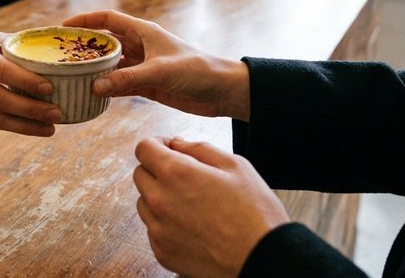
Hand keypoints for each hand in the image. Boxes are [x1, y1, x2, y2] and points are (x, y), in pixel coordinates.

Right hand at [0, 32, 60, 136]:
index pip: (1, 70)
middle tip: (57, 113)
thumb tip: (50, 49)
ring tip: (51, 128)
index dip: (25, 81)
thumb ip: (13, 44)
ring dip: (26, 125)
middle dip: (31, 109)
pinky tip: (34, 128)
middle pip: (0, 98)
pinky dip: (14, 127)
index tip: (49, 88)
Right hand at [62, 10, 249, 119]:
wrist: (222, 91)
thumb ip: (128, 79)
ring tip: (70, 77)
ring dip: (94, 71)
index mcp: (144, 32)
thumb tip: (95, 86)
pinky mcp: (147, 85)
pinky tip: (92, 95)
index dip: (85, 21)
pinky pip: (120, 85)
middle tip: (60, 56)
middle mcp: (141, 46)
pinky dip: (106, 89)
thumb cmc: (198, 70)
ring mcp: (143, 66)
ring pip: (111, 66)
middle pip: (105, 43)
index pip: (108, 20)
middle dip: (83, 48)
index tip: (62, 27)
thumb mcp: (161, 71)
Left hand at [133, 137, 289, 277]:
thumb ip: (199, 148)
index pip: (143, 148)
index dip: (157, 143)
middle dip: (158, 169)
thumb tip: (175, 143)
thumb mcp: (235, 165)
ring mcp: (158, 229)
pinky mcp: (162, 251)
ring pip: (144, 202)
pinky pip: (153, 229)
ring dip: (159, 196)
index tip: (170, 149)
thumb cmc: (255, 212)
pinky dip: (166, 223)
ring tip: (192, 203)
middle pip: (140, 174)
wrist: (264, 260)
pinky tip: (193, 225)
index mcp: (176, 174)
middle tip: (186, 176)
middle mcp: (160, 201)